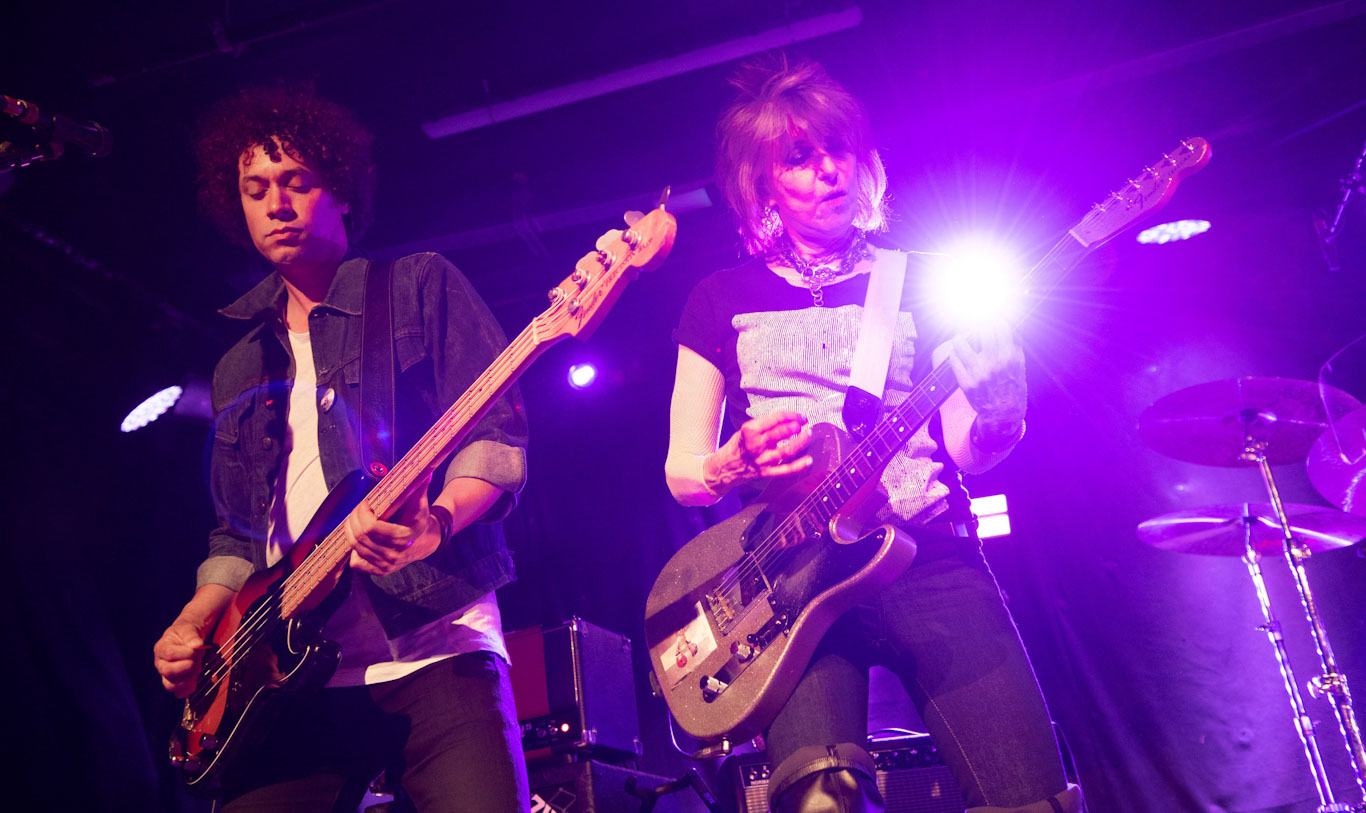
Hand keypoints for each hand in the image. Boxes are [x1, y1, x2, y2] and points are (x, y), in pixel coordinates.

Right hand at [154, 619, 205, 698]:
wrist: (187, 639)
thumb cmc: (185, 633)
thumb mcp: (188, 628)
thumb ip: (191, 635)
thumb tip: (197, 645)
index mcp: (161, 648)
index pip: (169, 654)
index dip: (185, 654)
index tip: (195, 650)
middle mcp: (160, 664)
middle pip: (168, 671)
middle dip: (187, 666)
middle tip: (197, 659)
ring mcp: (166, 675)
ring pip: (171, 685)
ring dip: (188, 678)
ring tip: (197, 667)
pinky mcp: (175, 683)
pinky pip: (179, 693)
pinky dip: (189, 688)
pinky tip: (195, 679)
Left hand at [347, 474, 440, 576]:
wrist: (426, 542)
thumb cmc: (419, 519)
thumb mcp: (421, 503)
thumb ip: (420, 488)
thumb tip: (426, 472)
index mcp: (404, 537)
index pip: (371, 527)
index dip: (362, 513)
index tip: (364, 503)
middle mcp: (395, 554)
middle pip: (360, 537)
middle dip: (353, 519)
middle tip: (357, 509)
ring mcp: (387, 565)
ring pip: (356, 548)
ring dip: (350, 531)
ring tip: (354, 519)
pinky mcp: (380, 571)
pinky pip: (357, 562)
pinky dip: (354, 550)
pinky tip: (360, 538)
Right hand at [704, 410, 813, 492]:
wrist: (725, 467)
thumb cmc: (738, 445)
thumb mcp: (747, 429)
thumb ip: (766, 425)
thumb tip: (789, 420)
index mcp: (750, 430)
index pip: (774, 419)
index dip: (790, 415)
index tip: (799, 416)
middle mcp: (755, 445)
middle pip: (780, 434)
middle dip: (795, 426)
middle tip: (803, 423)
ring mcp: (761, 460)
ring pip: (785, 451)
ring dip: (800, 442)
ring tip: (808, 435)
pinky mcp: (765, 472)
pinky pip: (784, 470)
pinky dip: (798, 466)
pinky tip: (808, 460)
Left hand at [941, 323, 1025, 446]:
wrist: (1003, 414)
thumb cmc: (1012, 388)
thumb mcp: (1019, 366)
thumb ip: (1013, 345)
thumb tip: (1007, 324)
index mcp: (1010, 357)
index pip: (1001, 326)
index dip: (994, 318)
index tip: (990, 316)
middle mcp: (993, 363)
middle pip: (982, 330)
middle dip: (979, 323)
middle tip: (976, 323)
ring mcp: (978, 372)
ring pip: (961, 343)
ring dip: (960, 337)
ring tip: (961, 337)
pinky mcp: (965, 382)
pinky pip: (954, 360)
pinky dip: (954, 353)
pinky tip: (957, 352)